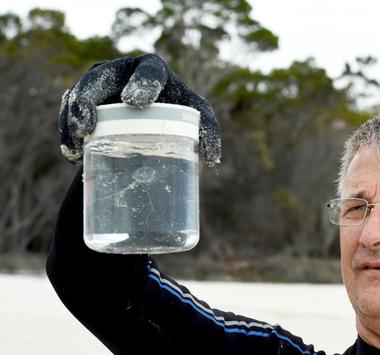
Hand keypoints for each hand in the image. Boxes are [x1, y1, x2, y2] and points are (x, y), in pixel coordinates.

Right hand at [58, 53, 220, 166]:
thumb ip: (208, 131)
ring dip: (74, 119)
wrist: (146, 117)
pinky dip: (66, 131)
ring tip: (79, 142)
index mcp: (154, 70)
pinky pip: (67, 109)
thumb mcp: (195, 118)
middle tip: (90, 124)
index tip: (135, 102)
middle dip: (91, 98)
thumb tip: (212, 160)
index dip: (142, 83)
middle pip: (100, 78)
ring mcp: (97, 82)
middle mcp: (121, 69)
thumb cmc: (175, 113)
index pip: (149, 71)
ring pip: (78, 94)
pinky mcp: (79, 97)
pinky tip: (73, 153)